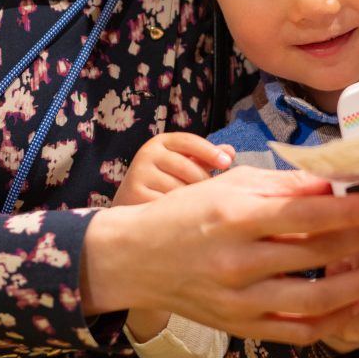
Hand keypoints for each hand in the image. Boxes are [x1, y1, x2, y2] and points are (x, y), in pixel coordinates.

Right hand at [83, 166, 358, 342]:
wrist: (136, 259)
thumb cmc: (187, 213)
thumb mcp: (230, 185)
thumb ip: (283, 185)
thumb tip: (333, 183)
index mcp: (236, 218)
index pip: (307, 214)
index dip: (351, 210)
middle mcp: (239, 262)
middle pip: (317, 253)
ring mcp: (240, 300)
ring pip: (315, 298)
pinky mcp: (242, 327)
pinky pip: (298, 331)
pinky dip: (332, 319)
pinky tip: (355, 301)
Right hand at [116, 132, 233, 205]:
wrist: (128, 200)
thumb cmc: (164, 179)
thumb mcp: (181, 163)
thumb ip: (205, 157)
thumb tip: (230, 151)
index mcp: (162, 142)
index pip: (190, 142)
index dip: (210, 152)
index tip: (227, 163)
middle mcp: (148, 153)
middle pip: (189, 169)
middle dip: (204, 183)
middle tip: (209, 196)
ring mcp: (140, 173)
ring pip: (180, 189)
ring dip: (192, 201)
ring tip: (194, 207)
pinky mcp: (135, 194)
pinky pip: (167, 205)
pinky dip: (178, 212)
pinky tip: (180, 216)